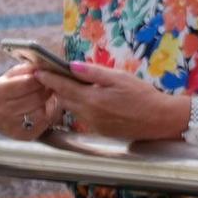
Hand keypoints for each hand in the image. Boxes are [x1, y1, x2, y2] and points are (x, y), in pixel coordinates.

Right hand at [0, 63, 61, 140]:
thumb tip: (43, 63)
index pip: (28, 82)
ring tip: (44, 98)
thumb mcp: (13, 76)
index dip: (41, 78)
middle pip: (36, 97)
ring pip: (41, 110)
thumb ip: (27, 69)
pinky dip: (48, 115)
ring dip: (47, 103)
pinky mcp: (21, 136)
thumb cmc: (9, 92)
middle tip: (48, 88)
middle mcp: (0, 110)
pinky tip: (42, 110)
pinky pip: (43, 123)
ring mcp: (9, 125)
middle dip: (46, 91)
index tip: (45, 76)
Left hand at [45, 62, 183, 141]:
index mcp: (92, 99)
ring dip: (69, 97)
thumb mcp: (120, 78)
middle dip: (56, 87)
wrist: (159, 120)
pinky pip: (84, 116)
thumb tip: (72, 66)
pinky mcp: (99, 131)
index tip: (37, 71)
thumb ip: (94, 72)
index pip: (62, 87)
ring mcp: (92, 124)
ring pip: (73, 108)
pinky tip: (90, 99)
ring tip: (69, 85)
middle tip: (50, 75)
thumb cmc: (143, 95)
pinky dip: (81, 106)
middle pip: (64, 99)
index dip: (49, 78)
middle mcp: (88, 114)